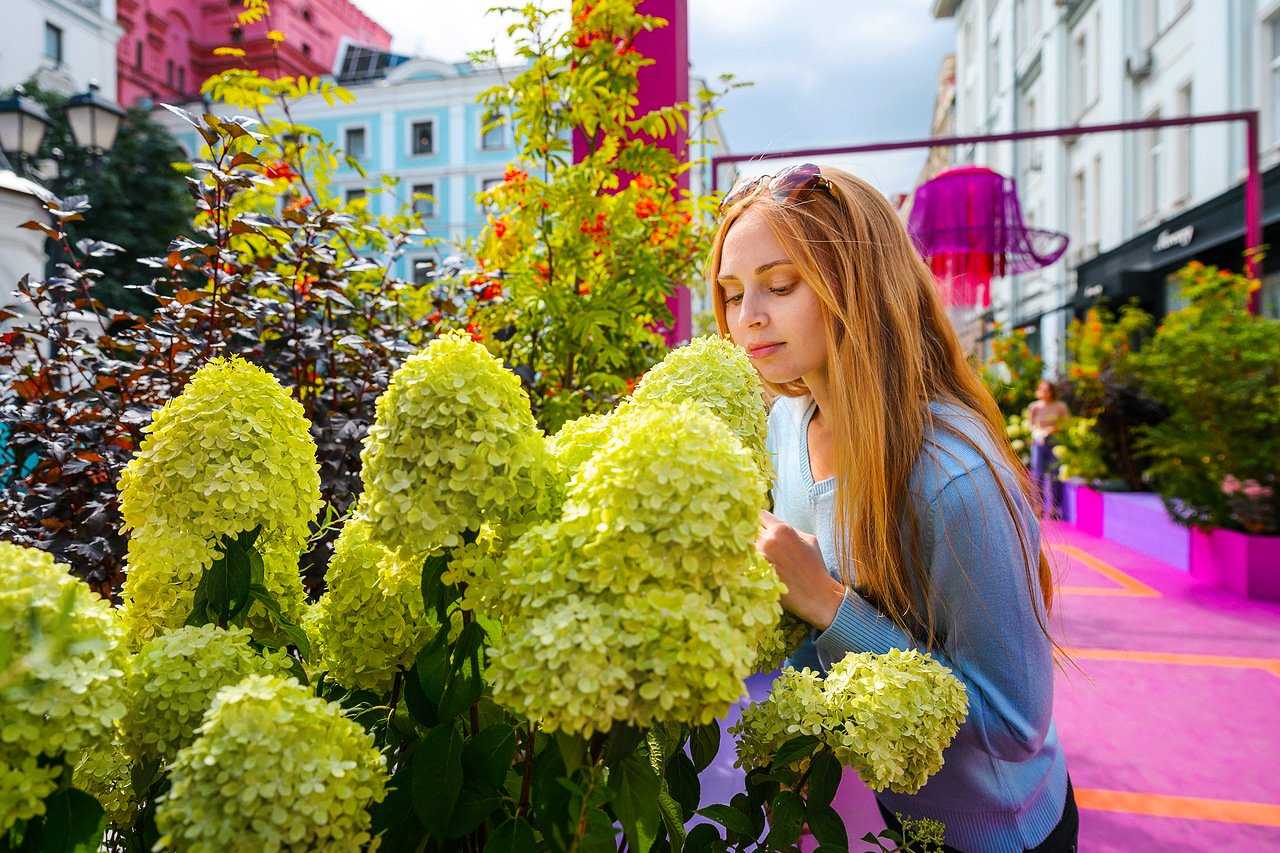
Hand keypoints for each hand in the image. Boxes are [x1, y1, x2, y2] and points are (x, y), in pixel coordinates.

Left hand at [755, 509, 845, 629]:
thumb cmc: (816, 566)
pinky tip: (753, 567)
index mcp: (782, 529)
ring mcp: (759, 557)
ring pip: (745, 546)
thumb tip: (775, 524)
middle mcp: (768, 540)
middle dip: (753, 533)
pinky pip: (744, 562)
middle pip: (750, 529)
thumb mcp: (809, 540)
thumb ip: (791, 529)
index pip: (760, 515)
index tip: (760, 526)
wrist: (816, 594)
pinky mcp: (754, 573)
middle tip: (755, 541)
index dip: (760, 521)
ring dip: (748, 548)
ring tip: (753, 554)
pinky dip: (747, 563)